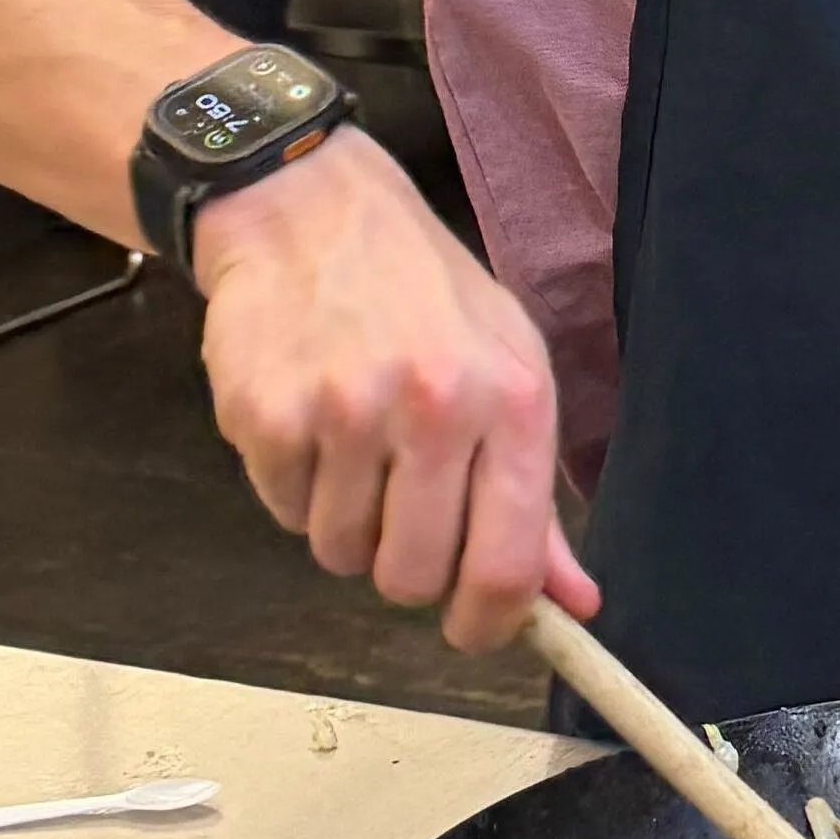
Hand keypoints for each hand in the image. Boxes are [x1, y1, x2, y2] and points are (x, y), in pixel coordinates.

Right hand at [190, 129, 587, 646]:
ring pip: (339, 554)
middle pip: (411, 578)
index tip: (473, 630)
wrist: (308, 209)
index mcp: (510, 400)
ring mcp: (342, 411)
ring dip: (346, 523)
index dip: (489, 623)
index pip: (506, 565)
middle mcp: (432, 406)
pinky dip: (295, 488)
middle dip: (405, 568)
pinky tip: (310, 421)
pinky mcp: (266, 414)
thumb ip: (536, 498)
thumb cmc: (421, 294)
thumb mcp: (507, 367)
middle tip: (402, 511)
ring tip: (355, 447)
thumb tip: (573, 604)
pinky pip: (283, 512)